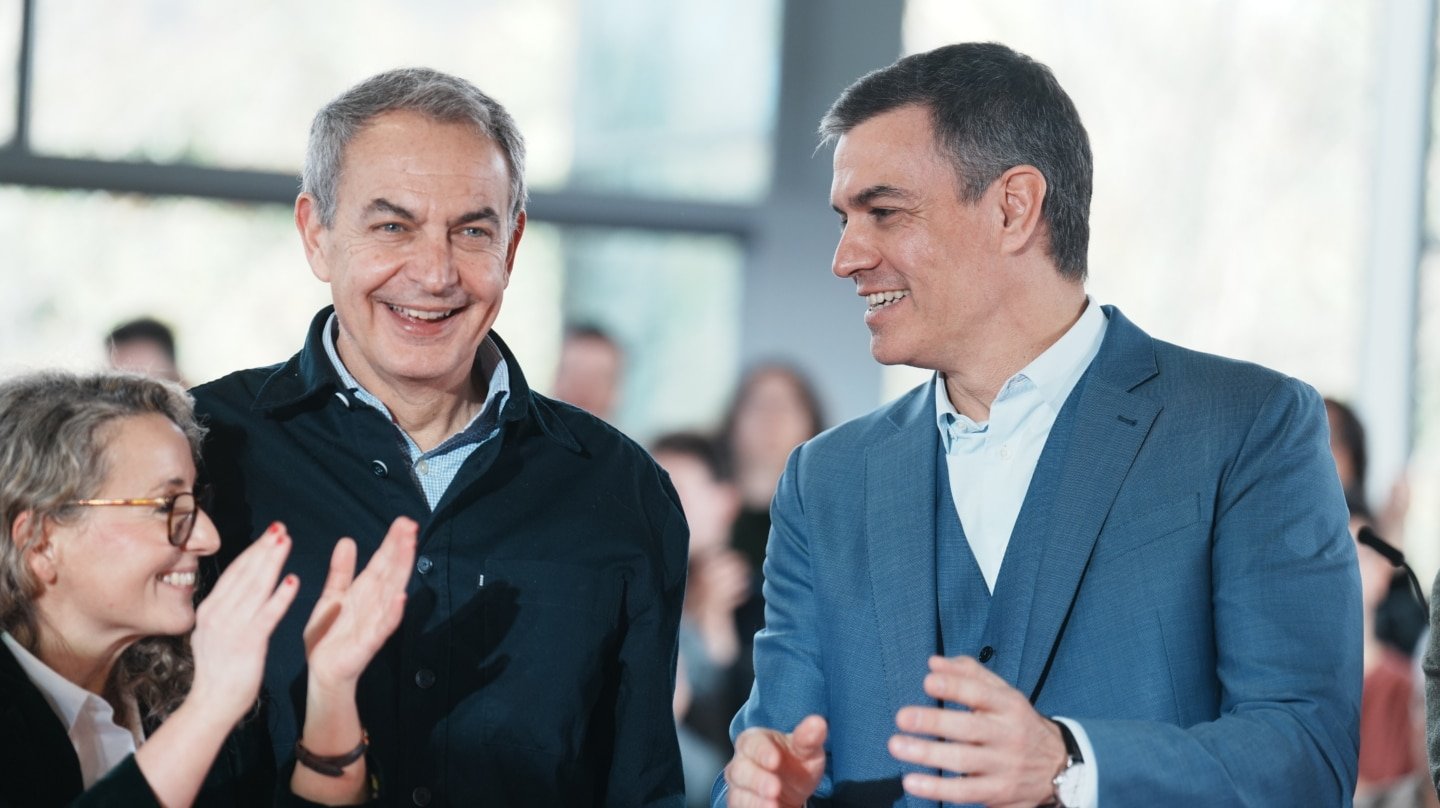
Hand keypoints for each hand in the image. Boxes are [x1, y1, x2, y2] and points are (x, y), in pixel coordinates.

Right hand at [189, 522, 298, 724]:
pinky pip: (267, 616)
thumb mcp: (213, 632)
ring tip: (286, 542)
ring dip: (272, 563)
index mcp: (209, 610)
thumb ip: (224, 609)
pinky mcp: (247, 644)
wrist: (211, 704)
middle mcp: (217, 615)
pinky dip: (280, 597)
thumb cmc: (218, 670)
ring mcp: (231, 629)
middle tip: (281, 527)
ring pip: (255, 588)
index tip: (269, 533)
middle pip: (244, 574)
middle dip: (263, 549)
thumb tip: (237, 585)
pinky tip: (293, 581)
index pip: (234, 573)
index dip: (252, 551)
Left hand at [302, 516, 416, 690]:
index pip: (383, 561)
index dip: (392, 542)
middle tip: (411, 526)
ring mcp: (375, 621)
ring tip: (410, 548)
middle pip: (391, 571)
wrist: (323, 672)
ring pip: (392, 591)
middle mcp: (375, 603)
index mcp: (365, 591)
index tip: (403, 522)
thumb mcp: (332, 596)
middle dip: (401, 549)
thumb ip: (341, 570)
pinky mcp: (370, 642)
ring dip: (402, 570)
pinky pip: (384, 625)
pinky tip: (401, 597)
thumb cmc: (330, 637)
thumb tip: (347, 540)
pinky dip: (393, 612)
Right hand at [725, 715, 826, 807]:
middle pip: (741, 770)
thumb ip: (809, 738)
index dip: (762, 752)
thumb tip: (818, 723)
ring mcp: (740, 786)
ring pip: (739, 793)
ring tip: (773, 806)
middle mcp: (742, 763)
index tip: (775, 760)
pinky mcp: (741, 804)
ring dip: (755, 802)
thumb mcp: (806, 749)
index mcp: (754, 741)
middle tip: (774, 789)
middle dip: (757, 780)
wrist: (792, 787)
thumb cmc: (795, 761)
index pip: (752, 744)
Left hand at [888, 655, 1066, 807]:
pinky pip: (965, 792)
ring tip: (896, 745)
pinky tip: (912, 781)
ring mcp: (1004, 766)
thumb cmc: (1017, 723)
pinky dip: (937, 788)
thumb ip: (970, 675)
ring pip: (964, 761)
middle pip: (970, 728)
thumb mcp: (1003, 694)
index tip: (927, 681)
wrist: (1058, 766)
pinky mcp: (998, 793)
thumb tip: (934, 663)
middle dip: (934, 722)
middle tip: (902, 716)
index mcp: (1009, 706)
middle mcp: (1008, 735)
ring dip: (928, 754)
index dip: (954, 687)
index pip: (981, 693)